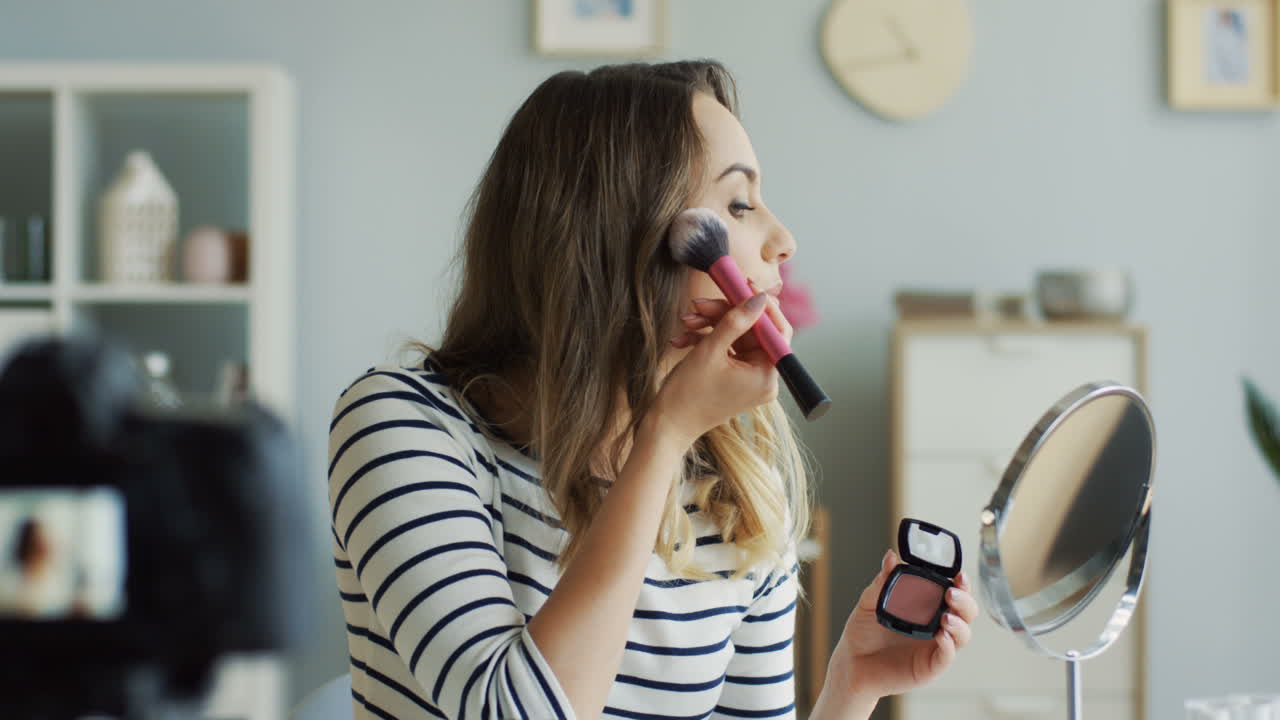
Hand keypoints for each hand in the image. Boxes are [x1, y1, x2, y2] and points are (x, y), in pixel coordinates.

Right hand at [654, 288, 789, 444]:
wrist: (666, 426)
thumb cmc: (688, 394)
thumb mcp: (710, 350)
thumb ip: (735, 320)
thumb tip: (758, 298)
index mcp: (766, 375)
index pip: (777, 330)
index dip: (761, 305)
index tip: (743, 285)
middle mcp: (764, 378)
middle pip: (753, 331)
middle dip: (724, 314)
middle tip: (699, 303)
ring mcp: (749, 379)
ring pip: (736, 337)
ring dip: (710, 325)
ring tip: (686, 321)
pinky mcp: (734, 378)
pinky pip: (727, 349)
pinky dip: (707, 340)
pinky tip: (683, 338)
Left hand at [824, 549, 978, 704]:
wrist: (851, 662)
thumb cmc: (863, 632)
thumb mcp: (870, 602)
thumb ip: (882, 581)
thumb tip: (891, 556)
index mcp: (927, 606)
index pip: (954, 592)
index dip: (961, 583)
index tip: (959, 574)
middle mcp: (937, 625)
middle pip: (966, 612)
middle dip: (964, 601)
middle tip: (951, 593)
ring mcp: (936, 646)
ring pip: (963, 635)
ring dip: (959, 624)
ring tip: (946, 617)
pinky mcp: (930, 666)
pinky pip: (946, 657)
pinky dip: (948, 646)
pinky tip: (942, 636)